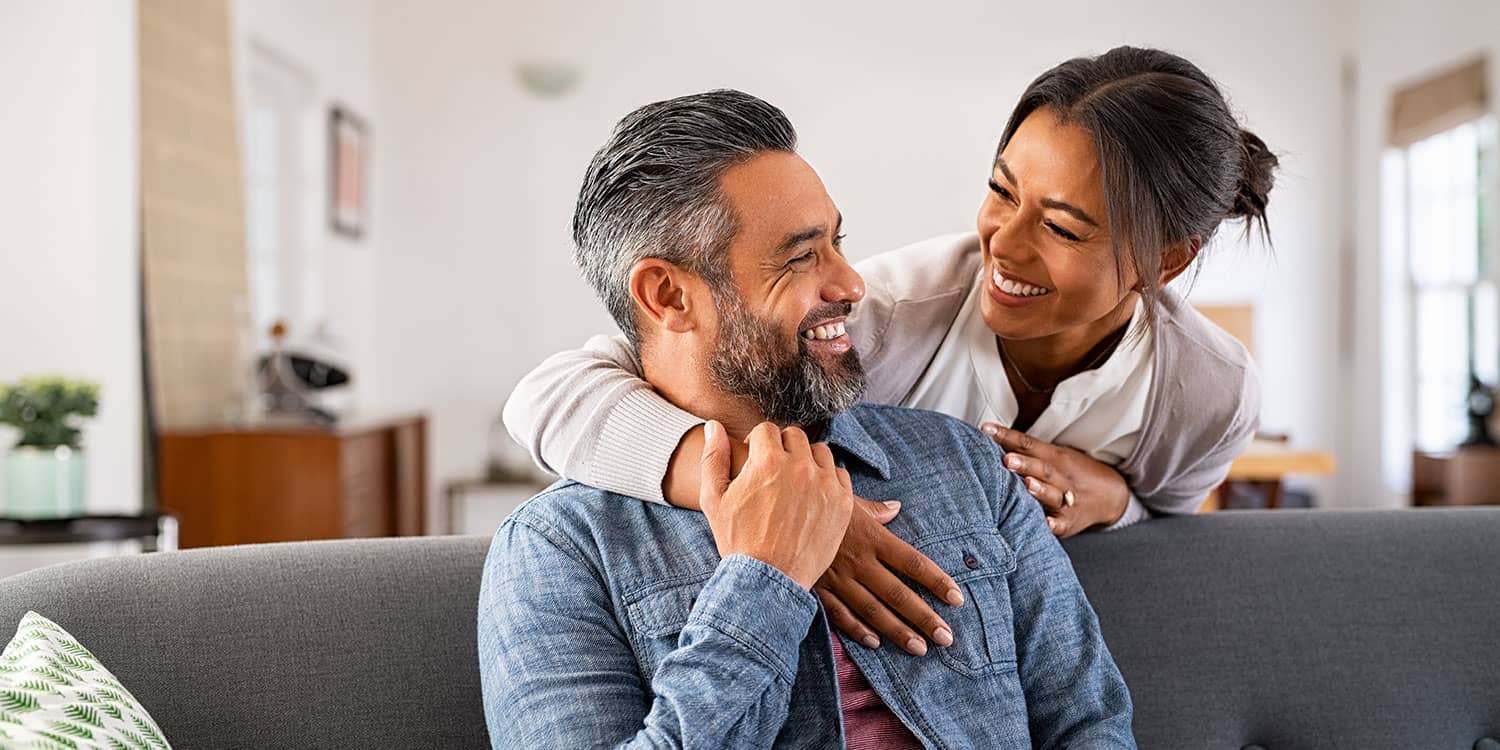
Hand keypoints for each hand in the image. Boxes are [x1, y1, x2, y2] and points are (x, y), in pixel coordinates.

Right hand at [699, 421, 853, 589]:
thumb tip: (714, 426)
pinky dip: (827, 480)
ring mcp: (824, 484)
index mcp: (767, 460)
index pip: (766, 429)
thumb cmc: (737, 540)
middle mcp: (799, 466)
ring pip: (819, 452)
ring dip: (807, 460)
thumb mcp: (714, 499)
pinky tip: (813, 495)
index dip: (757, 443)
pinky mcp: (842, 502)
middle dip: (782, 448)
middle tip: (774, 471)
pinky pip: (839, 474)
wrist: (768, 579)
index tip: (755, 459)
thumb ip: (714, 457)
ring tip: (795, 482)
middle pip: (794, 436)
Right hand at [814, 498, 963, 655]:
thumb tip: (896, 507)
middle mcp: (859, 561)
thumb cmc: (814, 500)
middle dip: (924, 617)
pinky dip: (857, 630)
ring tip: (919, 648)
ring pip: (873, 610)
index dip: (937, 581)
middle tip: (946, 637)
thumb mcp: (846, 499)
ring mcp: (837, 578)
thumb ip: (875, 509)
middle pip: (898, 593)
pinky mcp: (818, 588)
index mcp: (871, 537)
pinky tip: (875, 643)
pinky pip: (840, 614)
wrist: (774, 509)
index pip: (912, 562)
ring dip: (897, 631)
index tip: (956, 598)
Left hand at [981, 423, 1128, 537]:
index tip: (986, 430)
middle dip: (1024, 464)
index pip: (1028, 444)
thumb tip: (989, 436)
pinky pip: (1062, 523)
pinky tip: (1046, 524)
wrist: (1111, 495)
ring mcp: (1067, 499)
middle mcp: (1061, 477)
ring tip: (1027, 485)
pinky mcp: (1070, 522)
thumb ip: (1026, 450)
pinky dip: (1055, 524)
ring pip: (1053, 494)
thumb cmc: (1070, 473)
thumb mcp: (1054, 456)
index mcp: (1054, 457)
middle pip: (1042, 468)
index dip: (1007, 437)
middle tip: (1006, 459)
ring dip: (1040, 490)